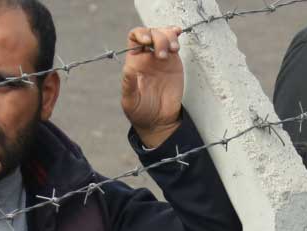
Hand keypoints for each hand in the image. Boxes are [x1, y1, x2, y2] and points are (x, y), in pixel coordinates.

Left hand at [121, 26, 185, 149]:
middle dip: (158, 38)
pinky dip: (176, 36)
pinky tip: (178, 33)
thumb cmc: (141, 112)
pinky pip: (174, 44)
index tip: (147, 41)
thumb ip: (129, 85)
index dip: (141, 34)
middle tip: (163, 55)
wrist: (159, 121)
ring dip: (169, 37)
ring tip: (173, 49)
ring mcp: (161, 58)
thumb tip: (128, 69)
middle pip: (152, 33)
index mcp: (134, 62)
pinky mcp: (174, 63)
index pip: (135, 38)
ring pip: (164, 35)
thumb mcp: (131, 101)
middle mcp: (147, 57)